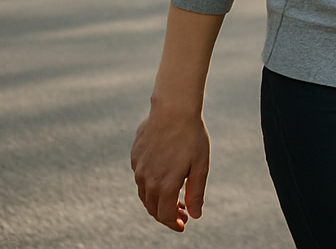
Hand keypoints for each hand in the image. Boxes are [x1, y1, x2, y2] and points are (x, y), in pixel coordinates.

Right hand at [130, 103, 210, 229]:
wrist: (173, 110)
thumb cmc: (191, 136)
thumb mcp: (200, 166)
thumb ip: (195, 193)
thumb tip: (195, 215)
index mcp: (164, 184)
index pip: (164, 215)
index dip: (174, 223)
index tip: (183, 225)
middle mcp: (147, 179)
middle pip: (152, 208)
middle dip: (167, 215)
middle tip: (182, 214)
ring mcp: (138, 168)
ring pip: (144, 194)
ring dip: (158, 201)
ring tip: (174, 198)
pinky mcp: (135, 157)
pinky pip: (140, 177)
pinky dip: (150, 185)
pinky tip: (164, 177)